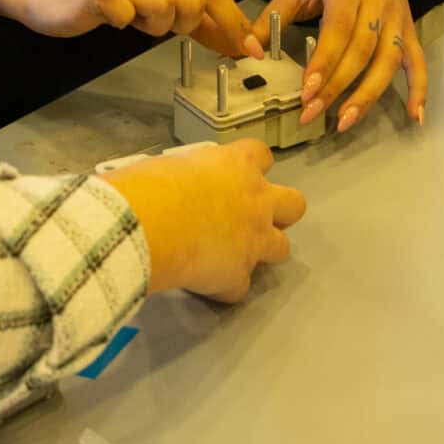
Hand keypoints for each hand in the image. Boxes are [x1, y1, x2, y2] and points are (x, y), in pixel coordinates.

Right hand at [0, 0, 260, 57]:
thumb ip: (179, 4)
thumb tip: (224, 33)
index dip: (233, 19)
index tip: (249, 48)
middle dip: (191, 26)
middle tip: (159, 29)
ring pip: (171, 7)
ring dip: (155, 26)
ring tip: (129, 19)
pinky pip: (128, 13)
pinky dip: (125, 22)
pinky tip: (110, 18)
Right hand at [100, 139, 307, 302]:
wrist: (149, 224)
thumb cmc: (149, 185)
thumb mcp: (171, 164)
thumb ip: (188, 174)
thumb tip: (174, 184)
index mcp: (237, 165)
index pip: (262, 155)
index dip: (254, 166)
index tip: (237, 175)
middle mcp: (255, 200)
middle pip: (294, 205)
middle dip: (281, 212)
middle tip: (252, 218)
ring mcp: (253, 239)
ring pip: (282, 248)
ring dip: (263, 251)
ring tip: (234, 255)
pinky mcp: (238, 275)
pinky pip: (241, 288)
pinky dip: (226, 287)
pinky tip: (206, 285)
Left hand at [251, 0, 422, 132]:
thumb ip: (271, 18)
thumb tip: (246, 52)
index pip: (338, 28)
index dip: (324, 62)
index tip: (307, 91)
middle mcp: (377, 2)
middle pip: (362, 50)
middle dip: (337, 86)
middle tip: (312, 113)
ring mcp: (396, 17)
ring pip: (388, 60)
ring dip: (369, 94)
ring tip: (345, 121)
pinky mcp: (408, 29)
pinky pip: (417, 61)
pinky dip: (419, 89)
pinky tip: (414, 116)